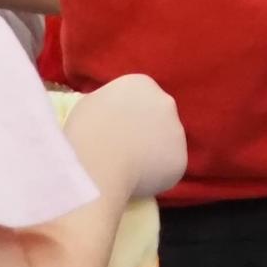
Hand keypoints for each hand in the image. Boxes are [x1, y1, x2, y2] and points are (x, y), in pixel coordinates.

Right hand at [68, 73, 186, 202]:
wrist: (97, 163)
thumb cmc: (85, 131)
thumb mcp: (91, 104)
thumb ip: (111, 105)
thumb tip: (113, 115)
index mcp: (142, 84)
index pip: (141, 99)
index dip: (129, 118)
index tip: (115, 132)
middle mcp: (166, 103)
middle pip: (158, 119)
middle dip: (146, 133)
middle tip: (124, 152)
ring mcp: (177, 131)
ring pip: (166, 145)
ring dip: (153, 155)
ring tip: (127, 170)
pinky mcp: (181, 160)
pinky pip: (167, 170)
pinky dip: (156, 177)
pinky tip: (136, 182)